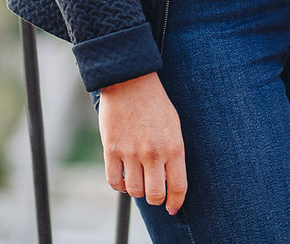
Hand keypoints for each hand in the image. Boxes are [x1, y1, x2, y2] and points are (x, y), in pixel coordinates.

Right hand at [98, 72, 186, 213]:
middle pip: (155, 195)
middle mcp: (154, 153)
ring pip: (134, 190)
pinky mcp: (111, 149)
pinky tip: (123, 178)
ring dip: (137, 191)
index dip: (176, 202)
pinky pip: (114, 181)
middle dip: (155, 199)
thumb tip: (169, 181)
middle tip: (154, 193)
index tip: (172, 208)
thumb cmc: (155, 104)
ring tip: (138, 180)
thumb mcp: (173, 127)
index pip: (178, 186)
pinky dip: (119, 186)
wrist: (130, 81)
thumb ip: (173, 154)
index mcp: (174, 147)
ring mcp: (131, 152)